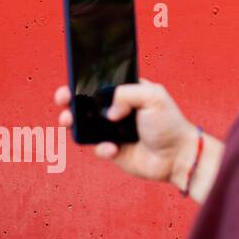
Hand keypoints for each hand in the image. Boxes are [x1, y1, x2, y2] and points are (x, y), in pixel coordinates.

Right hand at [54, 79, 197, 183]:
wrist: (176, 157)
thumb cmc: (169, 124)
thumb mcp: (153, 97)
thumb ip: (127, 94)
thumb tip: (108, 112)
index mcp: (127, 92)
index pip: (100, 83)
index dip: (83, 82)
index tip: (70, 82)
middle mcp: (117, 109)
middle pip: (86, 102)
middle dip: (70, 101)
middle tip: (62, 101)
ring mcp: (113, 130)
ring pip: (85, 125)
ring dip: (74, 123)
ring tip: (69, 122)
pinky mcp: (112, 150)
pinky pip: (96, 147)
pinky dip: (101, 148)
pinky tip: (113, 149)